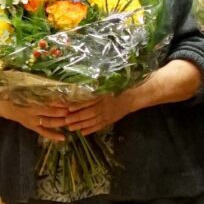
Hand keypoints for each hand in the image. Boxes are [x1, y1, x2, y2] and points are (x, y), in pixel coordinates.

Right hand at [0, 88, 75, 139]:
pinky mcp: (32, 127)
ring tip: (72, 121)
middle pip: (49, 114)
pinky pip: (43, 133)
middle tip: (73, 111)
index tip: (68, 100)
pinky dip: (53, 136)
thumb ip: (33, 84)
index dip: (57, 102)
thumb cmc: (14, 93)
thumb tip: (47, 77)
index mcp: (29, 101)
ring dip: (61, 123)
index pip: (45, 102)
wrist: (2, 106)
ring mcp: (32, 121)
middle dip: (62, 112)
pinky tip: (63, 138)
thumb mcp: (21, 87)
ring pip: (48, 123)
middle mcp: (31, 112)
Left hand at [56, 59, 203, 133]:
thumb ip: (100, 77)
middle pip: (87, 112)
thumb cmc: (125, 83)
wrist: (140, 93)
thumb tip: (86, 72)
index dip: (77, 104)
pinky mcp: (111, 119)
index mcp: (104, 95)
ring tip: (69, 127)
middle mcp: (105, 106)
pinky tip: (83, 132)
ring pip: (92, 121)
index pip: (88, 101)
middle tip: (63, 119)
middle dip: (75, 116)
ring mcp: (109, 114)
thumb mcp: (113, 77)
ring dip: (80, 124)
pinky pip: (100, 126)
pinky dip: (91, 129)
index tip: (66, 106)